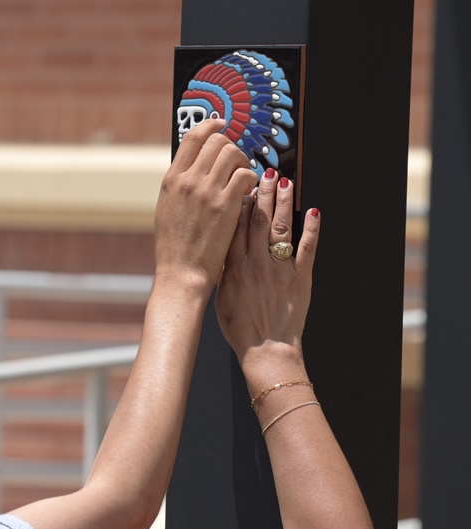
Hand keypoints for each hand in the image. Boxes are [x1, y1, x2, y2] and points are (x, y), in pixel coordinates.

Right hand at [154, 118, 257, 289]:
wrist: (182, 271)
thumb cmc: (175, 245)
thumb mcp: (167, 208)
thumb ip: (179, 185)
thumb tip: (194, 166)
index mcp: (171, 180)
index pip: (192, 138)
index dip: (211, 125)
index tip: (221, 123)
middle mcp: (188, 181)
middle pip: (217, 142)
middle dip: (231, 146)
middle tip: (237, 160)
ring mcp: (207, 191)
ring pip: (233, 154)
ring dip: (243, 161)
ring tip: (244, 175)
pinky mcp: (226, 205)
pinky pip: (245, 175)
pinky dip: (250, 178)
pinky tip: (248, 190)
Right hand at [215, 171, 320, 371]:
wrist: (267, 349)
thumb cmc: (241, 328)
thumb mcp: (222, 298)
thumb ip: (224, 272)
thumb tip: (222, 251)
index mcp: (234, 269)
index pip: (235, 228)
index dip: (238, 203)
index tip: (240, 186)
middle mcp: (256, 264)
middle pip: (257, 221)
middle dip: (262, 194)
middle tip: (264, 173)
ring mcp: (279, 270)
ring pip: (280, 229)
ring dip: (283, 203)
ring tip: (285, 183)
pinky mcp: (300, 278)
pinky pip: (307, 249)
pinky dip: (311, 229)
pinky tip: (313, 211)